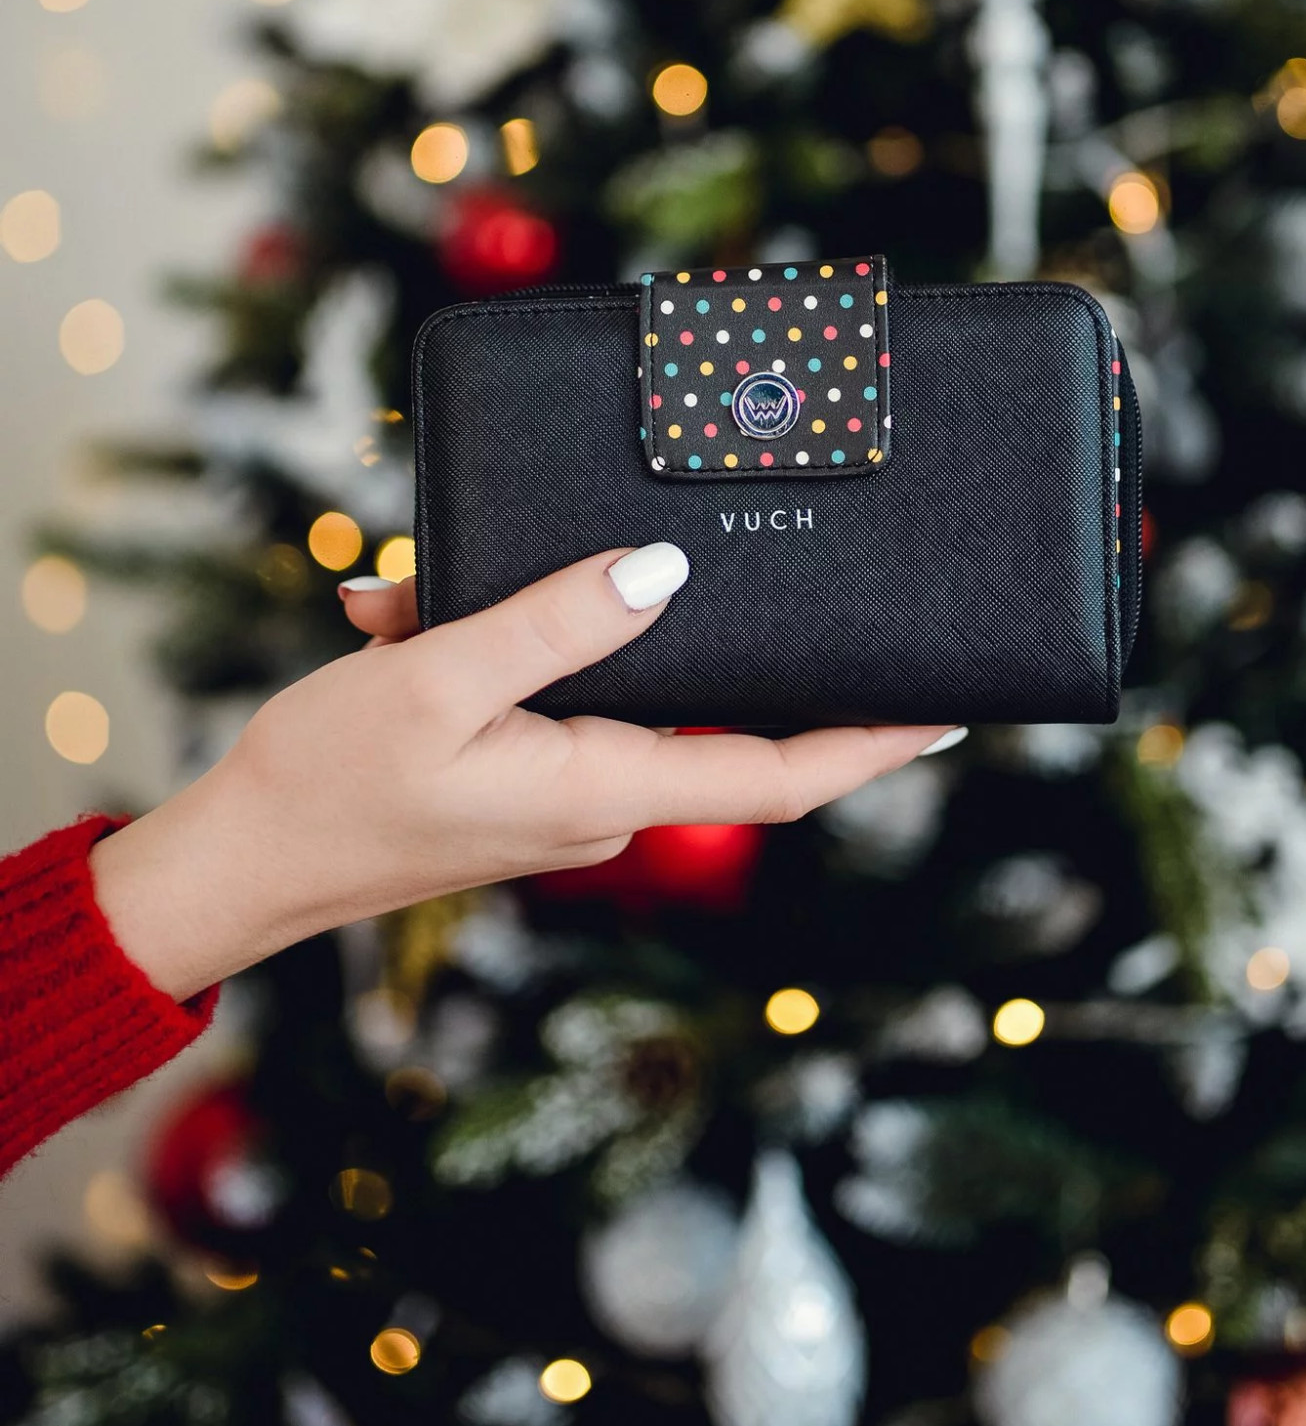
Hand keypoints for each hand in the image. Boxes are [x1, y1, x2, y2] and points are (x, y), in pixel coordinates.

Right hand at [90, 544, 958, 1000]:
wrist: (233, 867)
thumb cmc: (325, 783)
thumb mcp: (436, 682)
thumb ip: (554, 623)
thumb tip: (664, 573)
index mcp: (601, 790)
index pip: (778, 775)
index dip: (873, 742)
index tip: (952, 705)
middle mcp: (599, 800)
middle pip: (714, 722)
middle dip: (734, 644)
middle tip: (782, 559)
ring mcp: (557, 791)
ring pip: (613, 688)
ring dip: (576, 618)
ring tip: (463, 580)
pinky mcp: (513, 774)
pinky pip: (546, 692)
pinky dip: (505, 636)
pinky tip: (412, 602)